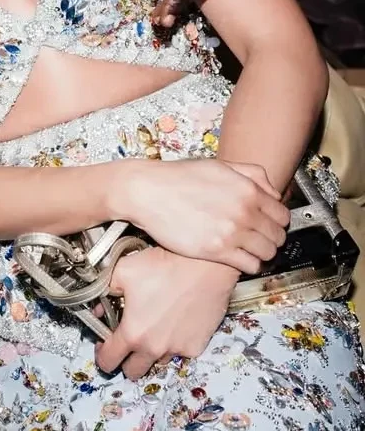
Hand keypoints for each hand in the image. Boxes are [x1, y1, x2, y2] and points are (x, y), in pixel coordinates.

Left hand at [95, 248, 237, 378]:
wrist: (205, 266)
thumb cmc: (165, 266)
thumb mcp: (123, 270)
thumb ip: (104, 291)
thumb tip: (98, 307)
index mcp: (133, 333)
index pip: (109, 361)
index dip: (102, 355)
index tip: (104, 345)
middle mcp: (155, 347)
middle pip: (133, 372)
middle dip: (125, 360)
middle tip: (126, 342)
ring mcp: (178, 349)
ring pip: (157, 362)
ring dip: (151, 351)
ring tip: (152, 328)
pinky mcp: (196, 346)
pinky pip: (180, 352)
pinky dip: (173, 343)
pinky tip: (173, 323)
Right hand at [118, 157, 287, 271]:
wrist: (147, 191)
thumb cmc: (179, 178)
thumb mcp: (219, 165)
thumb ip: (251, 174)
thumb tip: (273, 191)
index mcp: (248, 189)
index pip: (282, 215)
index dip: (277, 221)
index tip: (269, 225)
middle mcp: (244, 211)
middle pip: (278, 236)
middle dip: (271, 238)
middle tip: (259, 238)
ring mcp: (232, 232)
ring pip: (268, 253)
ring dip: (261, 252)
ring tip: (249, 249)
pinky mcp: (217, 251)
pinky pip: (250, 265)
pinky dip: (249, 264)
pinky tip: (238, 257)